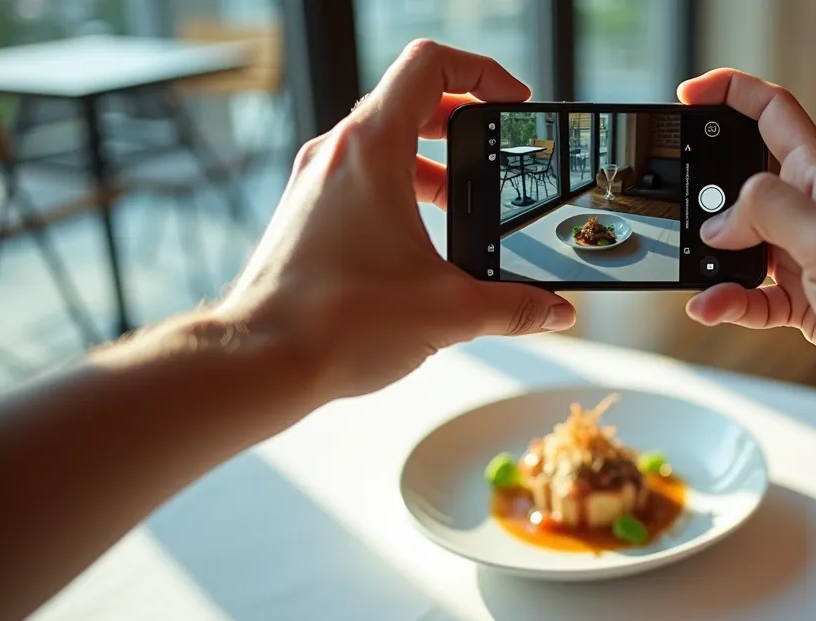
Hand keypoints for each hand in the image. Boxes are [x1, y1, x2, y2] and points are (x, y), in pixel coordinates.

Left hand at [215, 40, 575, 400]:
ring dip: (434, 165)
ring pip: (386, 145)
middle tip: (500, 151)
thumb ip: (514, 306)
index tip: (513, 103)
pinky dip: (402, 193)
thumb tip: (554, 311)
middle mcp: (337, 154)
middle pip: (411, 102)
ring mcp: (316, 182)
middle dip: (465, 123)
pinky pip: (363, 180)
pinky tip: (426, 244)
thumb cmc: (337, 323)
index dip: (483, 72)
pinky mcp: (307, 214)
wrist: (261, 361)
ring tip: (470, 205)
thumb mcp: (450, 310)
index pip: (430, 65)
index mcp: (371, 149)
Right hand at [679, 70, 815, 414]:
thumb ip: (770, 212)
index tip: (688, 96)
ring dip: (711, 259)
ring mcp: (803, 256)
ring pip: (738, 243)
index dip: (731, 93)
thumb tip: (720, 222)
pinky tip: (712, 308)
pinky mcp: (799, 300)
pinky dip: (725, 301)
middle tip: (681, 214)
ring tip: (699, 277)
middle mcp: (810, 211)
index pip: (772, 112)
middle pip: (742, 181)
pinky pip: (746, 293)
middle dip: (706, 193)